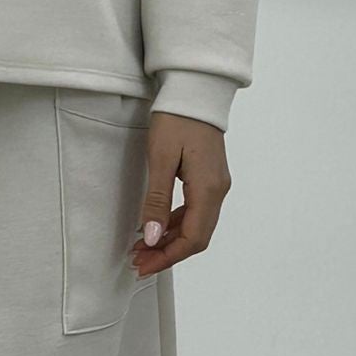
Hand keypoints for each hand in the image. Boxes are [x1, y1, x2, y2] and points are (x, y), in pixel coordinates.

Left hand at [132, 114, 230, 276]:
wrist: (194, 90)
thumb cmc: (176, 120)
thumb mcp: (160, 159)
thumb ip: (156, 201)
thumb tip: (151, 237)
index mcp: (209, 189)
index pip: (193, 239)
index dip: (168, 257)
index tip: (143, 265)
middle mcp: (218, 191)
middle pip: (197, 237)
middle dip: (167, 253)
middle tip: (138, 261)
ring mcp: (216, 185)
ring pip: (195, 225)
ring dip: (169, 240)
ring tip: (141, 247)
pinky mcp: (209, 178)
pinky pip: (194, 211)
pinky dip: (174, 224)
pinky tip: (154, 226)